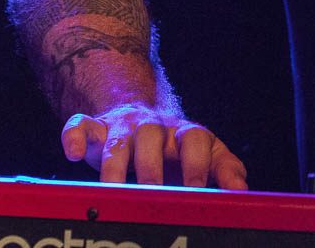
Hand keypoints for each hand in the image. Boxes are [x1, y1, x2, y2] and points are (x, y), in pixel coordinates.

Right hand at [62, 105, 247, 188]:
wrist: (137, 115)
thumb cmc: (174, 147)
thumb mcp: (205, 153)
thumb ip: (224, 168)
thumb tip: (241, 190)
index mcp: (183, 133)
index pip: (194, 139)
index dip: (195, 165)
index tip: (196, 192)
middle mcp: (153, 127)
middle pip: (152, 138)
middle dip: (152, 170)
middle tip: (153, 198)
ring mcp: (122, 127)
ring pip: (116, 142)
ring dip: (114, 169)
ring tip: (113, 194)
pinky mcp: (94, 129)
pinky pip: (79, 125)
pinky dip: (73, 137)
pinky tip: (73, 153)